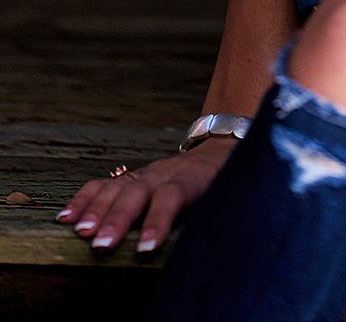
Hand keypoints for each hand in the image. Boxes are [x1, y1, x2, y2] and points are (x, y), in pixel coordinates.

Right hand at [53, 136, 238, 255]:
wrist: (220, 147)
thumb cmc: (224, 181)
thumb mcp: (229, 194)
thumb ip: (217, 214)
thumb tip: (210, 246)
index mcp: (192, 179)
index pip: (174, 195)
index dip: (159, 220)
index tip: (145, 248)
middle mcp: (164, 173)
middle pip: (139, 192)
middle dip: (118, 219)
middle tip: (102, 244)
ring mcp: (145, 172)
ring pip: (117, 187)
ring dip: (96, 210)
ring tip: (80, 232)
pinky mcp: (131, 176)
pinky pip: (103, 184)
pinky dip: (83, 200)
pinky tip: (65, 217)